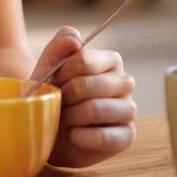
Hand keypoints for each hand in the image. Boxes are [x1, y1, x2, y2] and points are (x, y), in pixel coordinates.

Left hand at [30, 26, 136, 167]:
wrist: (50, 127)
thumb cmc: (53, 93)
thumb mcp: (48, 66)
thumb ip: (60, 45)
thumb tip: (75, 40)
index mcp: (110, 61)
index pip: (84, 59)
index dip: (60, 73)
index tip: (50, 83)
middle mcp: (124, 82)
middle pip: (87, 85)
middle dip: (63, 97)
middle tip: (54, 104)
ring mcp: (128, 109)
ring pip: (96, 109)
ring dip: (70, 117)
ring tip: (61, 120)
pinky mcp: (127, 136)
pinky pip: (106, 136)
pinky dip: (83, 137)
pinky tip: (74, 135)